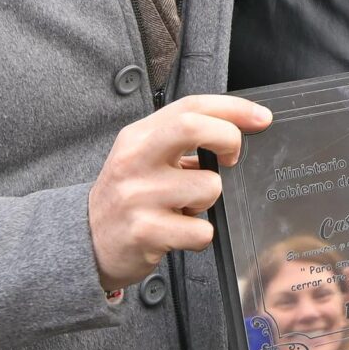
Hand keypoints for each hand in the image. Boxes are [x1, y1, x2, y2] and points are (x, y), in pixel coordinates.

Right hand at [87, 95, 270, 292]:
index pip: (190, 106)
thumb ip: (180, 140)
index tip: (261, 118)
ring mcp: (138, 196)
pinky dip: (200, 235)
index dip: (233, 108)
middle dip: (228, 139)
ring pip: (209, 188)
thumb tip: (236, 130)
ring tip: (186, 208)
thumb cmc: (127, 196)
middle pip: (193, 127)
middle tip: (232, 159)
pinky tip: (180, 233)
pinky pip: (202, 231)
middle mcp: (134, 161)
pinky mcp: (145, 232)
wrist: (87, 242)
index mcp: (138, 136)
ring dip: (210, 202)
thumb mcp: (143, 157)